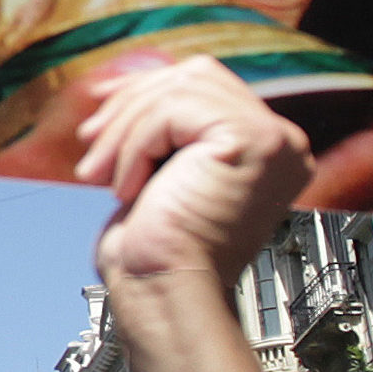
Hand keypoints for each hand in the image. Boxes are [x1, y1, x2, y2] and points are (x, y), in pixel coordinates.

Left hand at [67, 52, 309, 296]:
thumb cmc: (155, 251)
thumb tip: (124, 79)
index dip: (148, 89)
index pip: (206, 85)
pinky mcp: (254, 141)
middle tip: (91, 143)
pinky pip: (174, 111)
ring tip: (102, 176)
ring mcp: (274, 140)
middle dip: (133, 104)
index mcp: (265, 150)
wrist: (162, 295)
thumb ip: (158, 123)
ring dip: (126, 131)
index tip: (102, 110)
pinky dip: (136, 147)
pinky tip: (128, 188)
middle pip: (195, 77)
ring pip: (179, 90)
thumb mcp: (157, 168)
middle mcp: (282, 143)